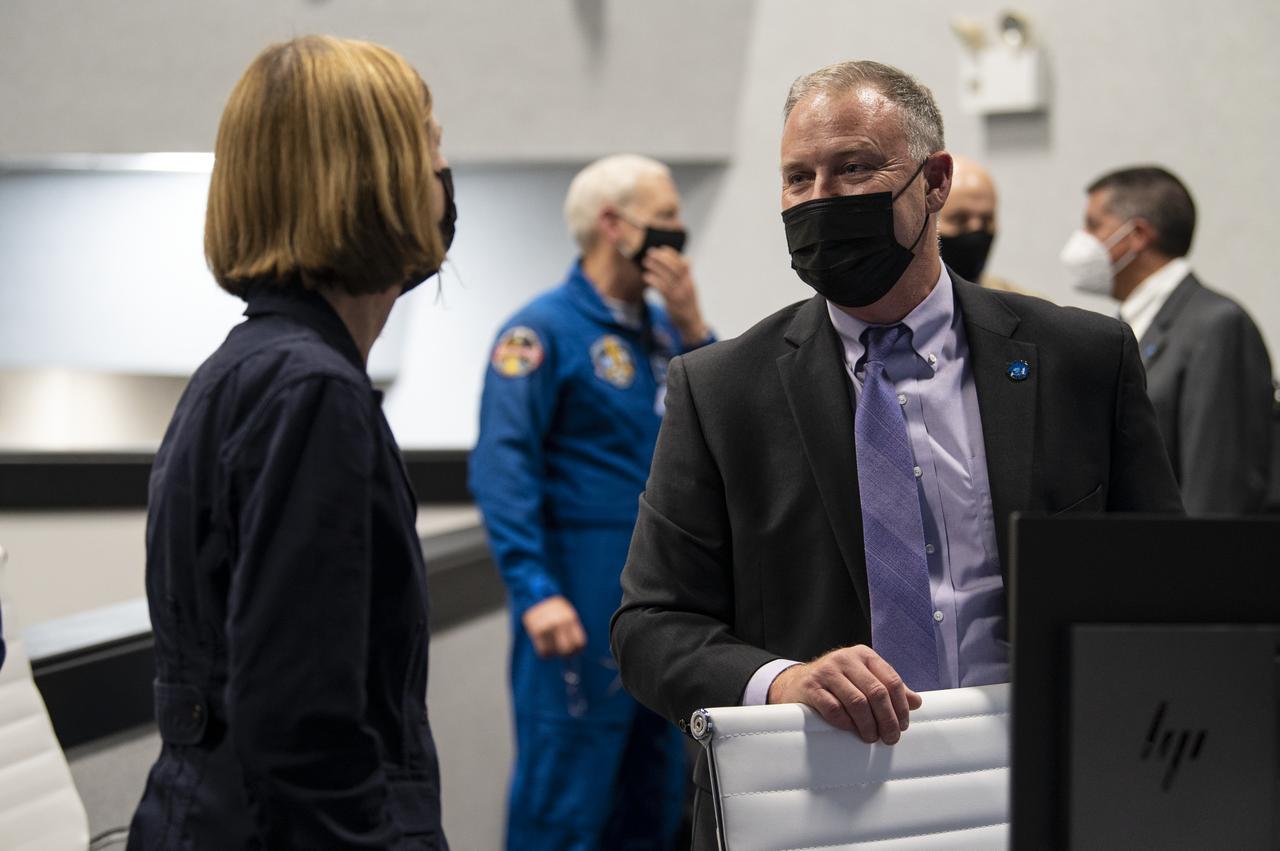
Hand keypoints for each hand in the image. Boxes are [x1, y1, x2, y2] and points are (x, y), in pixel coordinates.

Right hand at [521, 596, 586, 657]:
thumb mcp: (568, 614)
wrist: (536, 598)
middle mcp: (559, 623)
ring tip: (552, 644)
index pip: (579, 643)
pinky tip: (545, 645)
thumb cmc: (555, 610)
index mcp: (570, 618)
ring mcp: (547, 628)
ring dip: (554, 652)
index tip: (574, 651)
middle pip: (566, 650)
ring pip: (553, 652)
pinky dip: (545, 652)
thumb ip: (572, 631)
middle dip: (566, 654)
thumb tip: (575, 652)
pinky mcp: (536, 631)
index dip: (577, 650)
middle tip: (564, 654)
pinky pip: (543, 651)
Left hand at [642, 246, 707, 344]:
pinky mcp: (672, 302)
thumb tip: (687, 258)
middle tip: (650, 252)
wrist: (691, 323)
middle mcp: (686, 286)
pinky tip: (646, 276)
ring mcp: (679, 294)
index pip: (682, 263)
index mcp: (690, 280)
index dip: (672, 254)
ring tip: (646, 261)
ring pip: (666, 277)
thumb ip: (687, 274)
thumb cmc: (688, 303)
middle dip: (662, 258)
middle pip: (674, 268)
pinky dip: (654, 280)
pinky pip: (662, 289)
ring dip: (655, 267)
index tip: (662, 248)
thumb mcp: (690, 287)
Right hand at [767, 645, 922, 744]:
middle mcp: (845, 659)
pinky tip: (850, 730)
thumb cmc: (836, 684)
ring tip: (871, 737)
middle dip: (887, 720)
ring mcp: (826, 671)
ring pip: (857, 702)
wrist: (796, 682)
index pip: (891, 680)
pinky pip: (833, 709)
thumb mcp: (864, 679)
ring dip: (868, 725)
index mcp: (863, 655)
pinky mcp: (810, 687)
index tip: (903, 725)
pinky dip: (846, 723)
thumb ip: (888, 688)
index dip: (901, 707)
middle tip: (890, 737)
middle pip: (876, 692)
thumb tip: (916, 702)